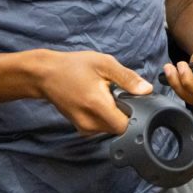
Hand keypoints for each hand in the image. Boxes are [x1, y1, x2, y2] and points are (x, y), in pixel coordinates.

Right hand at [36, 50, 152, 136]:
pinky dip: (104, 117)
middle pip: (119, 128)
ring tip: (105, 97)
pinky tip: (97, 102)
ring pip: (110, 128)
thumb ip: (127, 78)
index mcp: (97, 105)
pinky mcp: (81, 128)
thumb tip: (147, 89)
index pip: (126, 125)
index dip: (134, 115)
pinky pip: (101, 127)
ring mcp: (84, 127)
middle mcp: (90, 122)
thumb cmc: (73, 66)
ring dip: (113, 115)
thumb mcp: (103, 64)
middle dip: (124, 113)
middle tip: (116, 94)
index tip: (133, 101)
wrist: (45, 75)